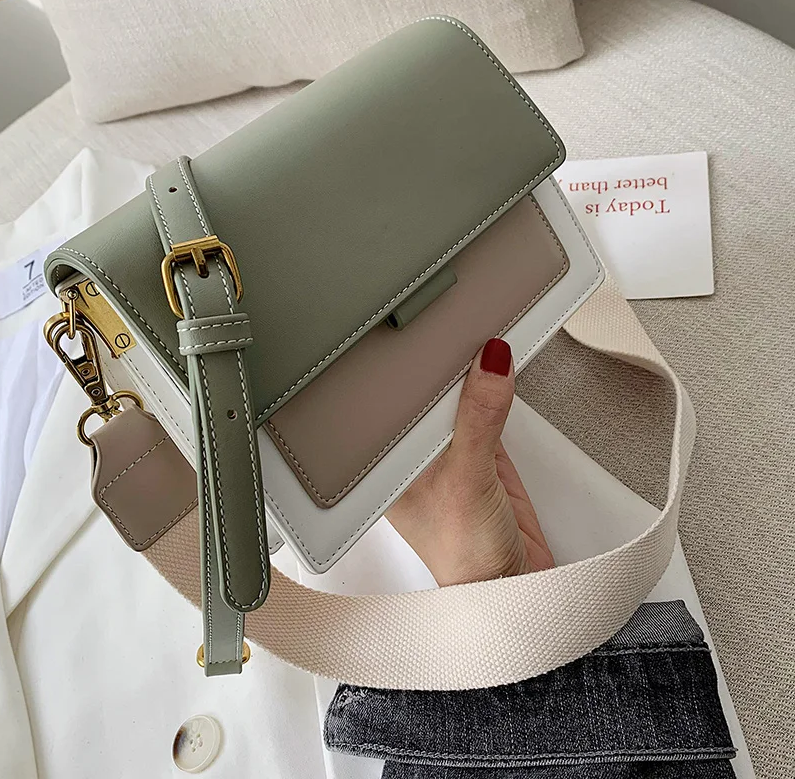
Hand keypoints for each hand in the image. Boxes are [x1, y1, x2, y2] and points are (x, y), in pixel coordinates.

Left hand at [386, 338, 554, 586]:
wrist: (513, 586)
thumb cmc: (465, 556)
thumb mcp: (466, 481)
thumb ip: (478, 421)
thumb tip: (490, 364)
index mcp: (389, 465)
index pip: (389, 403)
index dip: (398, 367)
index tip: (412, 329)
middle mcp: (414, 456)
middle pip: (422, 396)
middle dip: (432, 361)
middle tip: (443, 315)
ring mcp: (449, 452)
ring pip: (455, 399)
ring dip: (466, 371)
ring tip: (468, 327)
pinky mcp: (482, 452)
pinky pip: (485, 409)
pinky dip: (491, 387)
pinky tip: (492, 362)